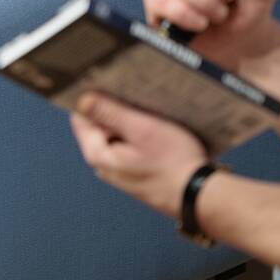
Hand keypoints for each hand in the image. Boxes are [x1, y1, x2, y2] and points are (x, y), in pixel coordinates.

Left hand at [70, 92, 206, 217]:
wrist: (199, 194)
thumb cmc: (173, 163)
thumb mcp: (141, 129)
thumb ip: (110, 113)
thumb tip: (82, 99)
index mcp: (97, 154)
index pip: (80, 117)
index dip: (92, 98)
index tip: (109, 84)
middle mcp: (103, 164)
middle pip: (97, 124)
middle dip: (113, 108)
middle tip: (134, 98)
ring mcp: (118, 168)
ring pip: (115, 133)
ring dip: (128, 120)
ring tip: (148, 112)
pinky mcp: (134, 170)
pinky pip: (128, 143)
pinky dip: (138, 132)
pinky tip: (155, 128)